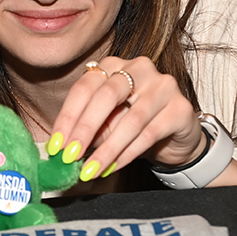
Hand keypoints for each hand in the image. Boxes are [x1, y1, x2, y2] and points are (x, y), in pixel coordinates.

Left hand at [47, 56, 206, 181]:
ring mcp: (163, 86)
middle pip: (107, 96)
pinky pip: (149, 133)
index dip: (67, 117)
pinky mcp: (180, 108)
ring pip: (130, 120)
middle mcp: (139, 68)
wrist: (176, 137)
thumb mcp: (107, 123)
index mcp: (114, 65)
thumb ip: (88, 128)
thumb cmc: (135, 126)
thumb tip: (62, 148)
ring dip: (106, 149)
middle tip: (70, 156)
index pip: (85, 87)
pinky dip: (127, 154)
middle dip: (85, 129)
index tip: (55, 145)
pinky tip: (112, 167)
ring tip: (90, 170)